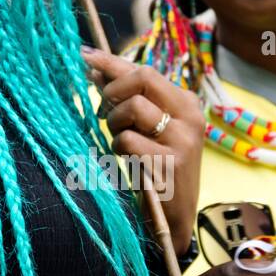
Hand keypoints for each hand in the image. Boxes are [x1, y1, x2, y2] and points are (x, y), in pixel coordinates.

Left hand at [81, 47, 204, 252]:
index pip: (145, 70)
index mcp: (186, 103)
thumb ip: (127, 99)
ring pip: (132, 108)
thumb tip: (95, 68)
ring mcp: (183, 139)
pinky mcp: (170, 162)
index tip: (85, 56)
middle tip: (106, 112)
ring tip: (122, 144)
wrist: (173, 219)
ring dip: (115, 124)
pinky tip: (128, 162)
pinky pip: (128, 140)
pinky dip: (119, 149)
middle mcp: (190, 116)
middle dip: (114, 90)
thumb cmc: (155, 170)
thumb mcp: (146, 130)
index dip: (112, 62)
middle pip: (142, 77)